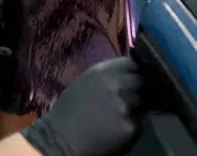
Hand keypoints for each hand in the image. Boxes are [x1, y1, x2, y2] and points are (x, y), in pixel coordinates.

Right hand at [21, 57, 142, 155]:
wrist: (61, 139)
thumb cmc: (68, 110)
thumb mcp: (83, 84)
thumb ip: (104, 77)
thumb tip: (122, 74)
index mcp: (100, 72)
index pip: (129, 64)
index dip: (130, 72)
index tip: (128, 78)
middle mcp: (116, 85)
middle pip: (139, 82)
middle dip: (134, 89)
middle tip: (123, 99)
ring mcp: (125, 106)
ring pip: (140, 104)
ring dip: (133, 109)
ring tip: (115, 116)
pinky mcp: (131, 126)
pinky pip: (138, 123)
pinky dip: (130, 126)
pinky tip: (115, 130)